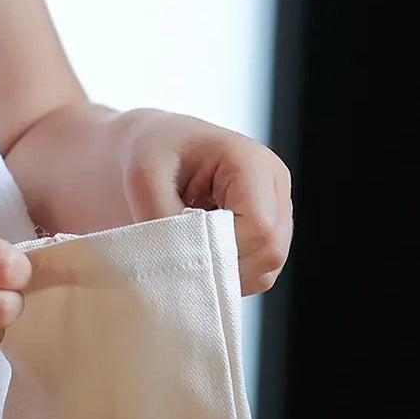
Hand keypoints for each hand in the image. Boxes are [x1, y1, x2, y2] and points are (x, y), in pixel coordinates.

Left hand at [115, 111, 292, 295]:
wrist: (152, 144)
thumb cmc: (150, 152)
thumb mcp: (143, 178)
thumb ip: (164, 223)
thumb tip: (180, 270)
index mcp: (252, 162)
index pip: (260, 229)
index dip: (221, 252)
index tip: (180, 248)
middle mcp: (273, 183)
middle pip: (271, 252)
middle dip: (223, 267)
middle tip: (180, 254)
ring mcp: (275, 207)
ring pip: (268, 268)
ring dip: (224, 273)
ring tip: (188, 247)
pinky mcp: (267, 228)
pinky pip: (259, 271)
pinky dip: (226, 274)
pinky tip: (200, 251)